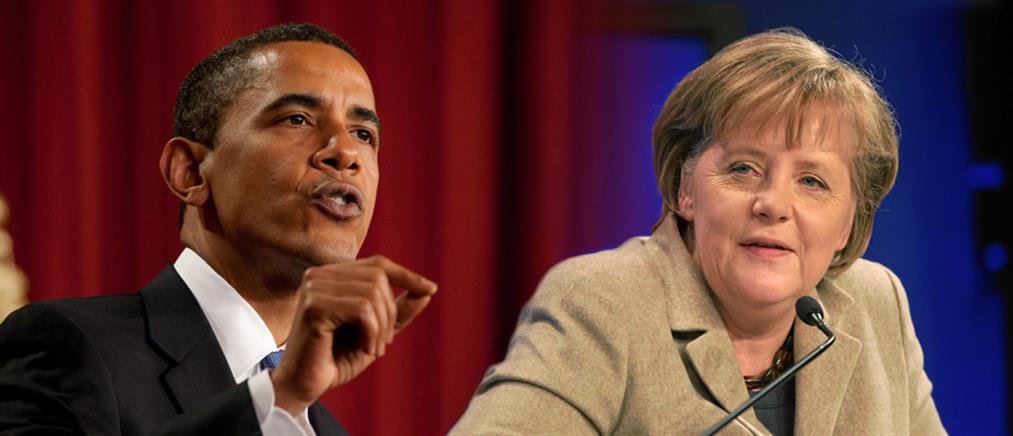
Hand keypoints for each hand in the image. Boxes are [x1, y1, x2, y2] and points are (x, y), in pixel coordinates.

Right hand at [270, 255, 437, 414]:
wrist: (303, 386)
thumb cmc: (336, 359)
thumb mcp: (376, 332)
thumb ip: (398, 312)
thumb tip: (427, 291)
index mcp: (331, 276)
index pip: (377, 264)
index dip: (406, 275)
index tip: (430, 288)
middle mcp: (319, 275)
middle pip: (379, 278)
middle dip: (390, 313)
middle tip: (383, 343)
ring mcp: (314, 288)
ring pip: (372, 294)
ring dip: (382, 327)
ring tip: (373, 349)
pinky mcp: (314, 307)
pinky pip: (362, 310)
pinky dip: (372, 333)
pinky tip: (365, 349)